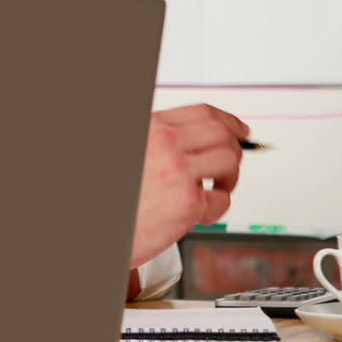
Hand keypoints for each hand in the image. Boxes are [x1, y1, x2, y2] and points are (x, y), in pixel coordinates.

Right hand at [131, 104, 248, 265]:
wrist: (103, 229)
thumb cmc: (118, 200)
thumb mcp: (136, 154)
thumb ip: (164, 143)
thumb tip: (201, 138)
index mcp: (152, 128)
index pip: (202, 113)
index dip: (227, 121)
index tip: (237, 129)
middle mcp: (165, 145)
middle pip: (221, 133)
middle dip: (235, 148)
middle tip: (233, 163)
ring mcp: (178, 172)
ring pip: (229, 160)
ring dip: (230, 177)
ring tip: (215, 189)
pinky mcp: (188, 202)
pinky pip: (222, 199)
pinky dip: (217, 208)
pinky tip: (200, 212)